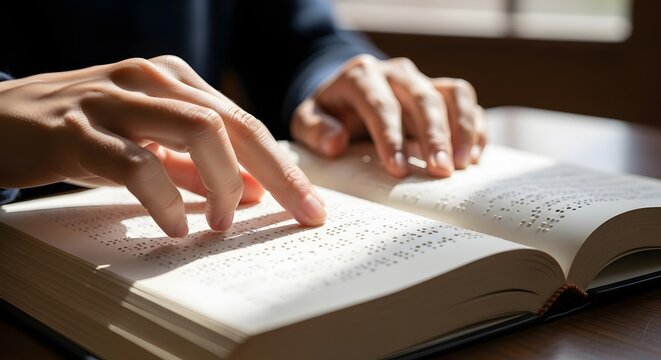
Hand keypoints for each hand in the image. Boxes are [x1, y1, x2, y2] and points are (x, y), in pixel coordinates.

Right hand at [0, 56, 325, 236]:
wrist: (1, 119)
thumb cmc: (82, 130)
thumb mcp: (147, 142)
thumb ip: (195, 165)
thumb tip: (251, 192)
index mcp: (173, 79)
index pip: (243, 122)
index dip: (282, 165)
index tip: (308, 203)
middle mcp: (151, 80)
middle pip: (234, 124)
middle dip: (277, 174)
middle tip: (301, 213)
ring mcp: (115, 100)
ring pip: (197, 131)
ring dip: (224, 184)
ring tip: (224, 224)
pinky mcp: (79, 130)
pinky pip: (137, 165)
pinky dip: (166, 200)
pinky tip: (178, 226)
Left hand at [291, 54, 486, 177]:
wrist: (346, 96)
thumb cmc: (328, 114)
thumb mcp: (307, 121)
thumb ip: (314, 130)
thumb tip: (335, 142)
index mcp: (360, 76)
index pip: (380, 105)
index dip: (391, 138)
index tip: (399, 170)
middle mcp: (396, 73)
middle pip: (422, 98)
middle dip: (434, 137)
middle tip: (441, 172)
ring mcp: (421, 80)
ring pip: (452, 94)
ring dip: (462, 129)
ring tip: (462, 166)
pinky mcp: (440, 91)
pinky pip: (466, 101)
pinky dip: (474, 127)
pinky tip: (473, 157)